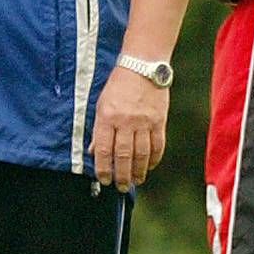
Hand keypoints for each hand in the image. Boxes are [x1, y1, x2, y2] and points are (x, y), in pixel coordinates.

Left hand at [90, 63, 168, 187]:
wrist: (143, 66)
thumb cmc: (119, 86)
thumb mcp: (101, 105)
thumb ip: (99, 130)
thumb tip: (94, 152)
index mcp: (107, 117)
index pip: (104, 150)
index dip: (103, 169)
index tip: (104, 180)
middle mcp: (125, 121)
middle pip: (123, 156)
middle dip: (121, 176)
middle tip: (121, 187)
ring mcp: (144, 122)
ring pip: (141, 155)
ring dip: (138, 172)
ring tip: (136, 181)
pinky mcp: (159, 121)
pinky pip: (157, 146)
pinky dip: (154, 159)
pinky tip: (150, 166)